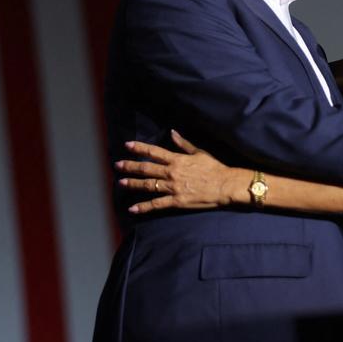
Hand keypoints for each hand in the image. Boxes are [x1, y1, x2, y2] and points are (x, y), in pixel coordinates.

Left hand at [116, 131, 244, 212]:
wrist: (225, 185)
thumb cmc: (214, 168)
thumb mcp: (199, 152)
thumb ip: (183, 144)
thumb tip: (172, 132)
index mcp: (177, 160)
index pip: (154, 152)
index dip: (139, 148)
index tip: (127, 145)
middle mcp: (172, 173)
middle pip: (146, 168)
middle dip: (130, 166)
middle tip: (117, 165)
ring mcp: (173, 188)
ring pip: (148, 185)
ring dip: (133, 184)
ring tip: (121, 183)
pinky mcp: (176, 202)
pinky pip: (156, 204)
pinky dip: (144, 207)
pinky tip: (132, 209)